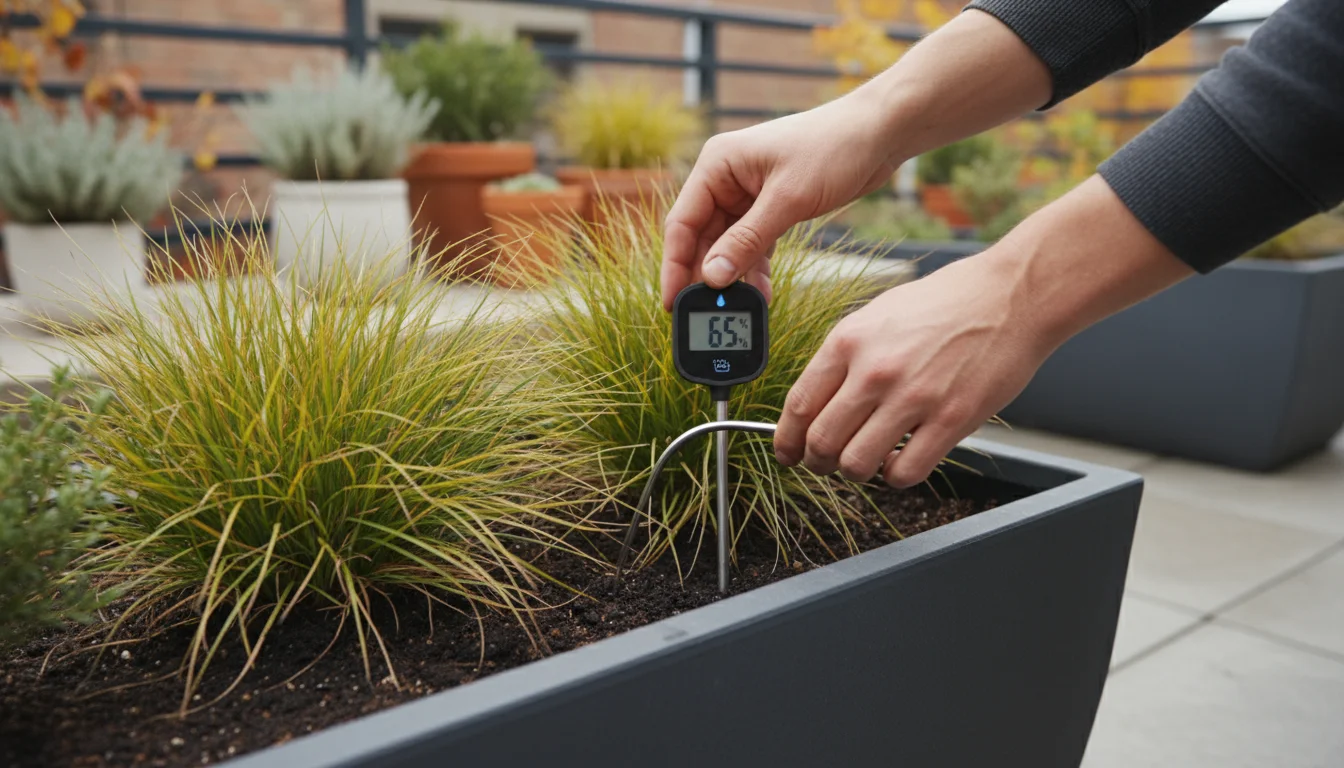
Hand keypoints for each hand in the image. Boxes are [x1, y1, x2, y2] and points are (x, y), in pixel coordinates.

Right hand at [660, 95, 900, 309]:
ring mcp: (747, 193)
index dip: (675, 266)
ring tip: (739, 308)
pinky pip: (752, 244)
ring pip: (726, 245)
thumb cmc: (834, 148)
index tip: (674, 303)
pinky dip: (755, 267)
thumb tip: (712, 277)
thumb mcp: (788, 199)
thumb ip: (747, 240)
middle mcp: (726, 178)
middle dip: (706, 275)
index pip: (682, 222)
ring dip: (733, 276)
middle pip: (701, 237)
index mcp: (717, 164)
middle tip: (709, 313)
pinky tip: (761, 293)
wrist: (880, 132)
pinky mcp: (770, 205)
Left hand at [772, 252, 1052, 486]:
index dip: (786, 440)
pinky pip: (905, 472)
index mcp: (849, 341)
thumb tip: (816, 400)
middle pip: (821, 442)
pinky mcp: (951, 420)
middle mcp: (875, 370)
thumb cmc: (947, 302)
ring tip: (866, 461)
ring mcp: (913, 397)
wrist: (1011, 295)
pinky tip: (901, 459)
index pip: (799, 405)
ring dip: (855, 472)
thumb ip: (845, 357)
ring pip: (856, 464)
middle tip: (825, 463)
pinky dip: (895, 476)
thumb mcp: (878, 315)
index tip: (788, 452)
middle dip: (816, 462)